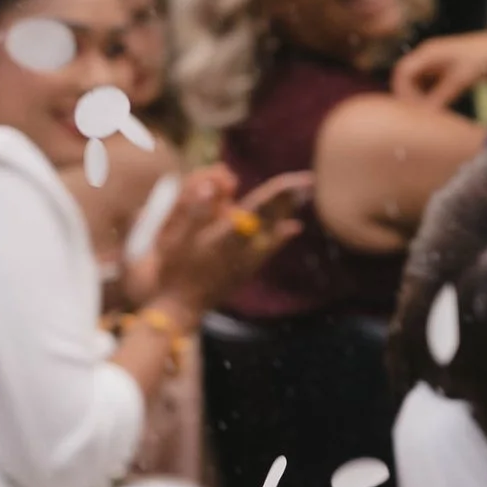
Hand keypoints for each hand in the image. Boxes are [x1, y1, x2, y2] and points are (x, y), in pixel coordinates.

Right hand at [149, 167, 310, 317]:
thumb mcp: (174, 236)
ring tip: (304, 194)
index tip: (301, 179)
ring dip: (289, 211)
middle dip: (291, 197)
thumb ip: (194, 208)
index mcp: (228, 235)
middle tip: (311, 180)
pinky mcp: (245, 271)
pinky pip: (269, 248)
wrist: (181, 308)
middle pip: (274, 217)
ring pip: (274, 231)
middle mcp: (245, 248)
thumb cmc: (174, 270)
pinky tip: (293, 227)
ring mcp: (248, 262)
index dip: (281, 190)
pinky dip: (282, 235)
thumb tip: (213, 182)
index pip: (261, 206)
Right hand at [392, 29, 486, 106]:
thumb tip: (425, 116)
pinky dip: (426, 95)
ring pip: (414, 82)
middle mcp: (426, 54)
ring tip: (428, 112)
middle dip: (409, 95)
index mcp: (427, 52)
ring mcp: (431, 60)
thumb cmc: (479, 61)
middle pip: (405, 77)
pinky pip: (424, 83)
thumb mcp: (459, 80)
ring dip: (417, 96)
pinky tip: (435, 106)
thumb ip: (440, 97)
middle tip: (420, 113)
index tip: (411, 108)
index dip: (402, 90)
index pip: (402, 71)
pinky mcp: (438, 68)